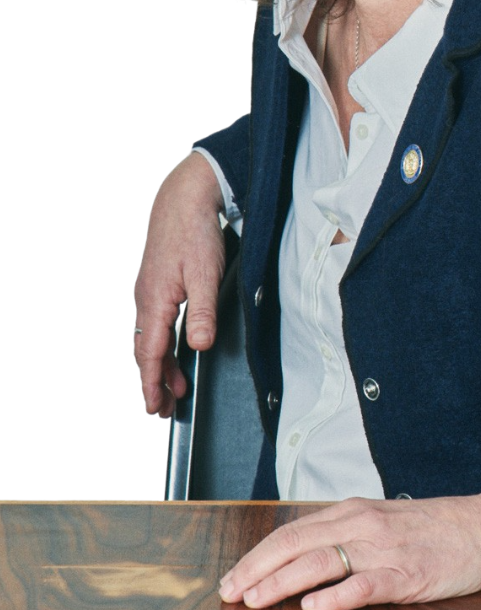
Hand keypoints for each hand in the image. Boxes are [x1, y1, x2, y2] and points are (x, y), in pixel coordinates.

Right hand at [136, 154, 226, 417]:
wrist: (182, 200)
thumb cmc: (195, 234)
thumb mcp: (206, 274)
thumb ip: (202, 312)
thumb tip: (199, 346)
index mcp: (154, 302)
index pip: (151, 353)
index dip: (152, 382)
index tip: (154, 406)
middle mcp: (145, 300)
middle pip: (147, 351)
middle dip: (154, 381)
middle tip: (163, 409)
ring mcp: (149, 293)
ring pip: (151, 338)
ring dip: (160, 365)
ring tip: (174, 389)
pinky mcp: (157, 286)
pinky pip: (155, 324)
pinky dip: (162, 344)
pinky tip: (174, 351)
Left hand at [219, 487, 480, 609]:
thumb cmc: (438, 528)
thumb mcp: (384, 520)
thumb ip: (346, 534)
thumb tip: (302, 557)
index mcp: (354, 512)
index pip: (291, 532)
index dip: (256, 556)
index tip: (233, 577)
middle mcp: (364, 526)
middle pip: (295, 544)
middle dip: (256, 571)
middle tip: (229, 593)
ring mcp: (385, 550)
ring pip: (320, 562)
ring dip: (280, 583)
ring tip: (254, 599)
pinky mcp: (407, 574)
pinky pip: (363, 584)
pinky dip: (335, 596)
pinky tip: (313, 607)